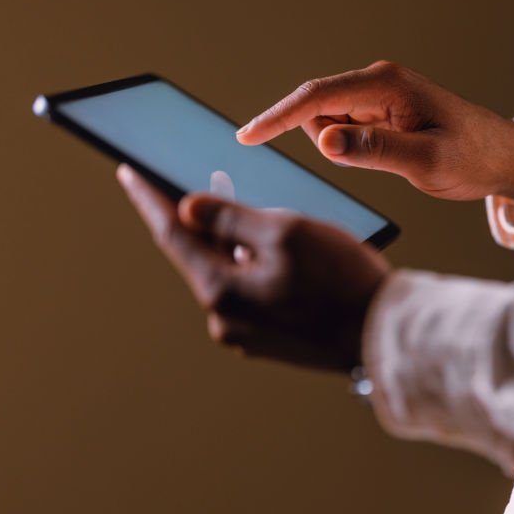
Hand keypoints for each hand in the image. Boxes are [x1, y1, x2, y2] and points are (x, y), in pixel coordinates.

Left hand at [116, 165, 388, 370]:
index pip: (172, 235)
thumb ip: (229, 217)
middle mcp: (226, 320)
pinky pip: (255, 294)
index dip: (150, 199)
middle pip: (204, 256)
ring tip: (275, 224)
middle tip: (218, 183)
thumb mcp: (285, 232)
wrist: (386, 337)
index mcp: (221, 291)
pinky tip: (294, 259)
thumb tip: (189, 209)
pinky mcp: (274, 342)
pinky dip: (262, 270)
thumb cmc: (342, 281)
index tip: (127, 172)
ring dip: (243, 246)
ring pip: (234, 274)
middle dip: (210, 221)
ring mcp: (250, 336)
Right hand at [236, 60, 513, 209]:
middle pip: (316, 109)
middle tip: (379, 162)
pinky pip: (345, 130)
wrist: (504, 157)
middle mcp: (378, 83)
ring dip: (341, 147)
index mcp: (386, 85)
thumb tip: (324, 142)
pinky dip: (351, 148)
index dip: (277, 118)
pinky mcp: (380, 112)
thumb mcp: (426, 162)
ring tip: (396, 159)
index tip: (246, 138)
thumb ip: (375, 151)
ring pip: (328, 122)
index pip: (316, 97)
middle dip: (324, 140)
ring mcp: (378, 96)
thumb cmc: (474, 157)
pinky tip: (389, 157)